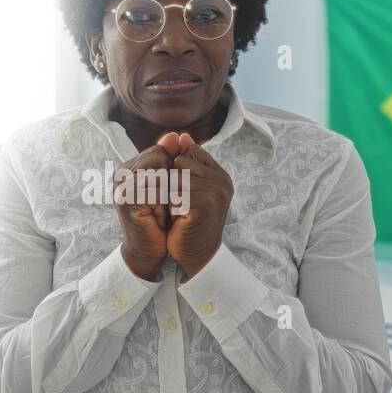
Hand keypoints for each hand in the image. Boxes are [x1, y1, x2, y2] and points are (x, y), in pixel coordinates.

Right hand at [113, 132, 182, 279]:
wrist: (149, 251)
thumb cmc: (160, 219)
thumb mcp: (167, 186)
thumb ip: (169, 160)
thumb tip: (176, 134)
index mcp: (128, 168)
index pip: (158, 151)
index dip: (170, 171)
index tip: (165, 194)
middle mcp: (120, 175)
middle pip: (158, 156)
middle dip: (169, 179)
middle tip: (163, 203)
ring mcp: (120, 187)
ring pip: (159, 171)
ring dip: (167, 192)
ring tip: (161, 209)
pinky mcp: (125, 201)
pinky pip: (156, 189)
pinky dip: (164, 203)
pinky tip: (158, 217)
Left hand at [167, 133, 232, 280]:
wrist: (196, 258)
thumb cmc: (188, 223)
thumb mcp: (187, 189)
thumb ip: (185, 164)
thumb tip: (179, 135)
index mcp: (219, 174)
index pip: (190, 151)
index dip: (177, 169)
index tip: (179, 191)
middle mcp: (222, 180)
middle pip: (181, 161)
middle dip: (171, 181)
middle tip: (179, 205)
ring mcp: (215, 192)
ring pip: (175, 177)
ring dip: (169, 195)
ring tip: (179, 212)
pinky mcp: (204, 205)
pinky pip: (174, 193)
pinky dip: (170, 206)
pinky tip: (179, 220)